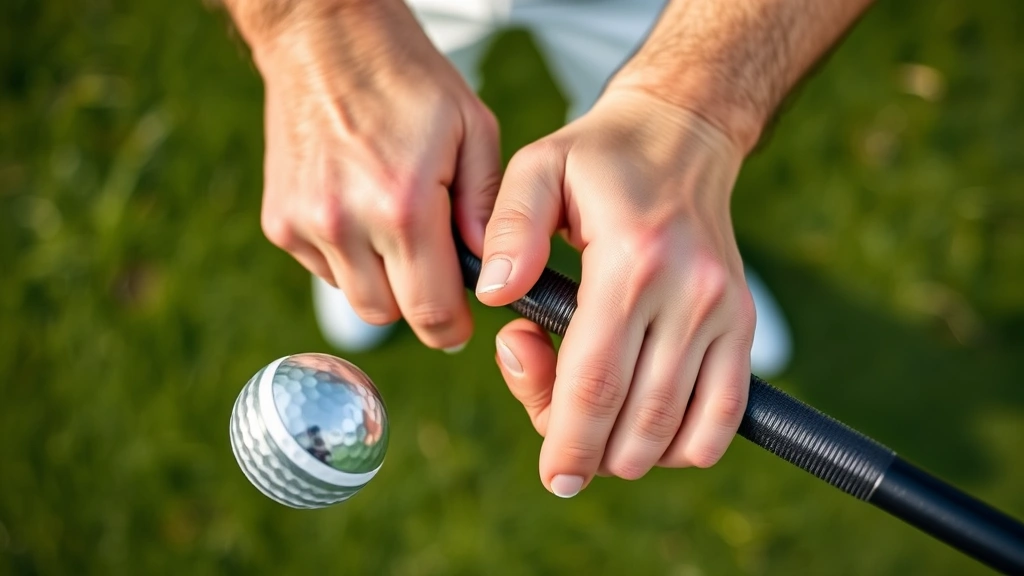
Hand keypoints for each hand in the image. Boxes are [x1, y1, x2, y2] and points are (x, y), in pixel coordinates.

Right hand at [239, 0, 500, 349]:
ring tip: (397, 231)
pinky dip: (349, 259)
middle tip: (435, 270)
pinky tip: (361, 214)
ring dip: (383, 283)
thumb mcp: (473, 129)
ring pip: (355, 298)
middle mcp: (346, 223)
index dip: (452, 327)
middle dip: (419, 304)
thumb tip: (489, 268)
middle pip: (389, 315)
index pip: (430, 311)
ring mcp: (305, 224)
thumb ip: (487, 206)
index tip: (461, 321)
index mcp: (402, 205)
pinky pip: (324, 270)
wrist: (324, 39)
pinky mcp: (279, 222)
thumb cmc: (408, 80)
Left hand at [477, 88, 755, 496]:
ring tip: (592, 408)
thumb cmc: (598, 160)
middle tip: (557, 427)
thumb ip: (509, 228)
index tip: (553, 476)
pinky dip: (684, 446)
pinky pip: (723, 418)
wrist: (681, 138)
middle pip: (635, 422)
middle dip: (589, 452)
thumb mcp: (536, 168)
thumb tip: (496, 299)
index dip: (569, 442)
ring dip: (628, 451)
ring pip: (679, 433)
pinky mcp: (744, 327)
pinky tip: (643, 426)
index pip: (596, 380)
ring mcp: (725, 315)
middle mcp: (690, 294)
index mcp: (631, 261)